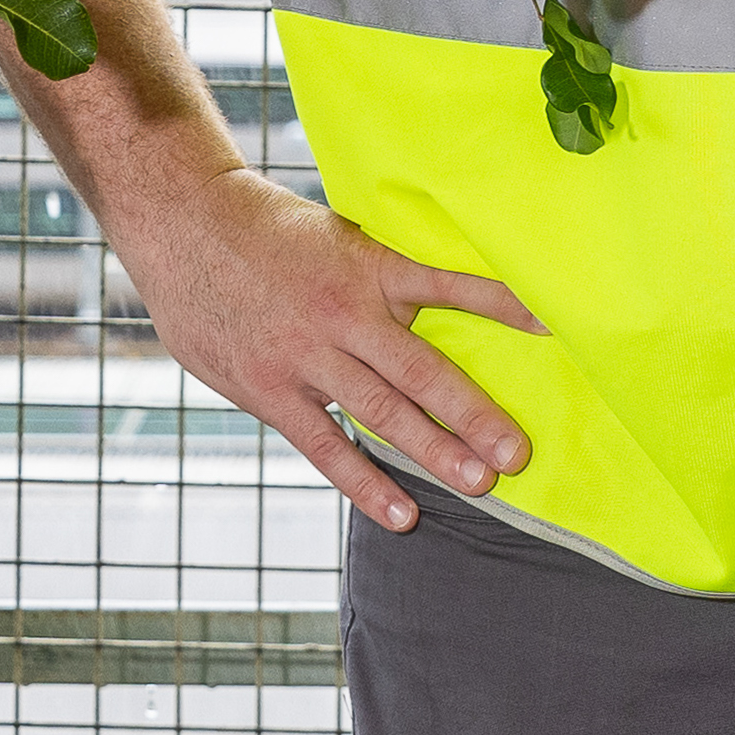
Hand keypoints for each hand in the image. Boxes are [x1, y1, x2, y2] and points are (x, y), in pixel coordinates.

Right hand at [96, 151, 532, 531]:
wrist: (183, 221)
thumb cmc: (266, 226)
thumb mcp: (335, 232)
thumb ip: (379, 272)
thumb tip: (438, 296)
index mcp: (368, 267)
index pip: (449, 287)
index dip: (501, 306)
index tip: (551, 327)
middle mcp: (342, 314)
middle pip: (420, 373)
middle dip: (474, 416)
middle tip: (517, 454)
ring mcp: (305, 356)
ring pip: (380, 414)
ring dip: (433, 452)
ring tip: (479, 485)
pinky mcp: (269, 389)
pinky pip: (325, 445)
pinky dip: (365, 482)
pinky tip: (401, 514)